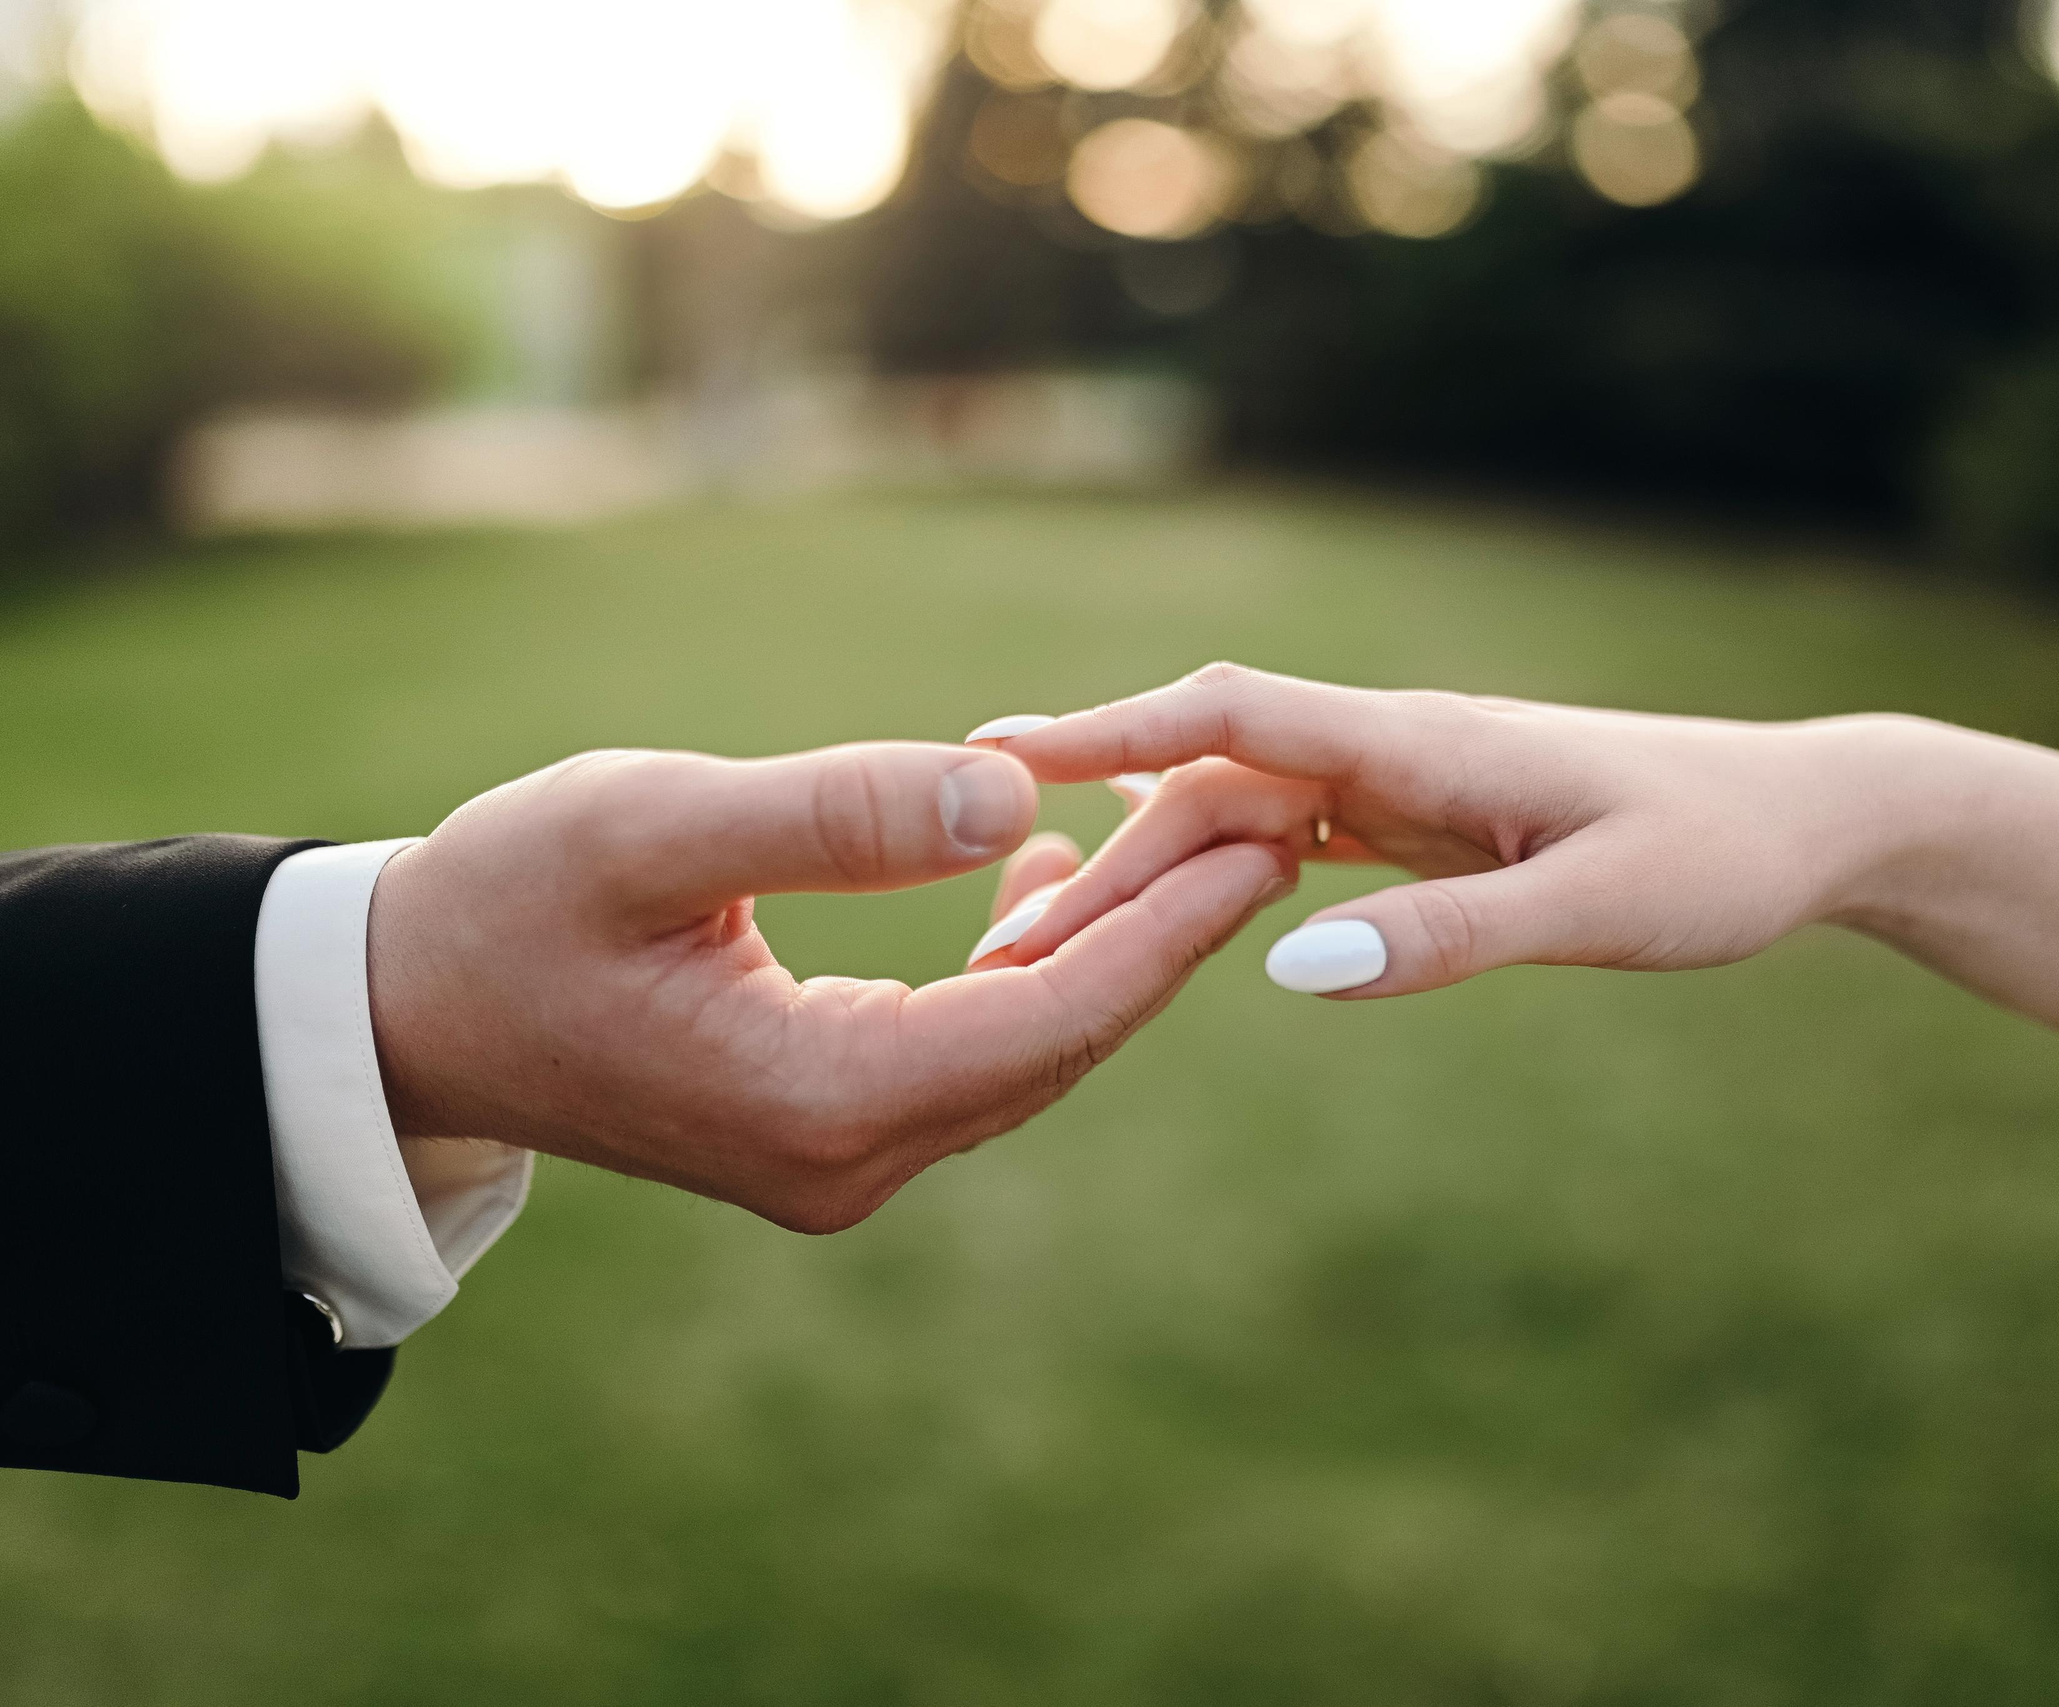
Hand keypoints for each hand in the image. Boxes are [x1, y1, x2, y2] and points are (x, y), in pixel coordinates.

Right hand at [367, 741, 1293, 1231]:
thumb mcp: (651, 829)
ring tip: (1198, 825)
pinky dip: (1024, 960)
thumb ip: (836, 813)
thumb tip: (1016, 791)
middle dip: (1170, 927)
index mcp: (819, 1101)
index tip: (1272, 835)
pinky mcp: (828, 1125)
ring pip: (1025, 1044)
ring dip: (1108, 940)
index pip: (1050, 1013)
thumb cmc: (503, 905)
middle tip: (1273, 814)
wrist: (404, 1012)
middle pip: (1060, 1036)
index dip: (1172, 925)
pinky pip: (969, 1043)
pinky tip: (1050, 868)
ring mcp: (842, 1156)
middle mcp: (851, 1158)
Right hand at [968, 664, 1920, 996]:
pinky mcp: (1423, 825)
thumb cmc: (1721, 855)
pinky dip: (1211, 871)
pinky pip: (1288, 837)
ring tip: (1044, 952)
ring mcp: (1404, 785)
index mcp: (1424, 743)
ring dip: (1143, 873)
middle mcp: (1395, 750)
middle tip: (998, 954)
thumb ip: (1451, 935)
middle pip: (1212, 787)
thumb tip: (1290, 966)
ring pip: (1239, 815)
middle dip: (1100, 857)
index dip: (1111, 728)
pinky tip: (1156, 908)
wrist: (1807, 821)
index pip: (1235, 715)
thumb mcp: (1598, 906)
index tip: (997, 754)